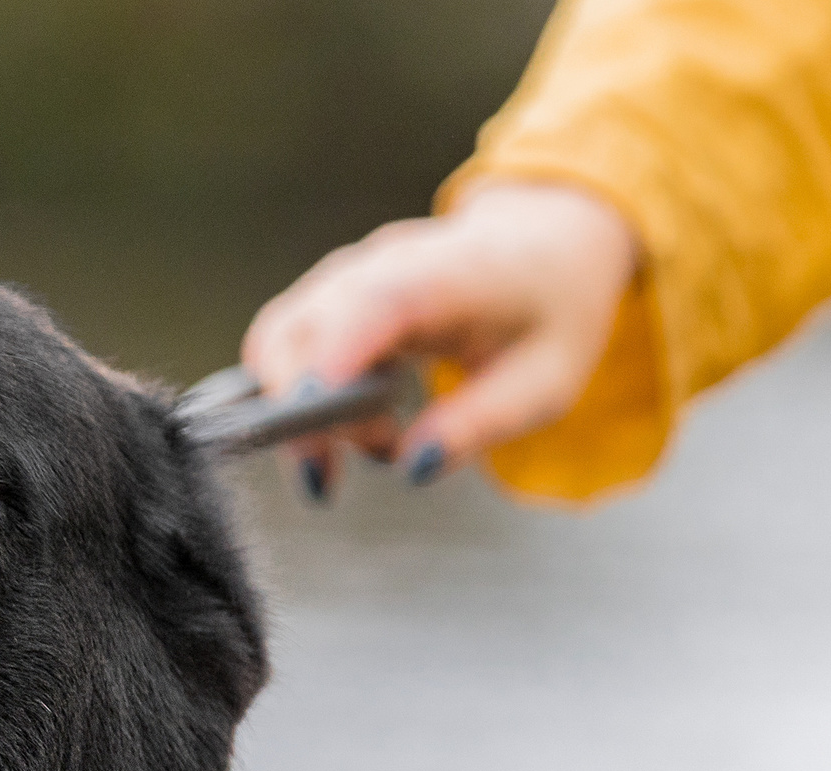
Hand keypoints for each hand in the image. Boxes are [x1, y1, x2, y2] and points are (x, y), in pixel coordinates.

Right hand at [240, 180, 638, 493]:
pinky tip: (357, 420)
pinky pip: (285, 343)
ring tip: (378, 440)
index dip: (330, 362)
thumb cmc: (551, 313)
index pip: (372, 307)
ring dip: (301, 409)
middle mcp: (383, 262)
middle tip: (351, 468)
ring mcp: (347, 273)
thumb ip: (480, 423)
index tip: (309, 429)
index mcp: (452, 272)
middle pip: (301, 328)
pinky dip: (298, 394)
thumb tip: (412, 466)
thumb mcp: (546, 381)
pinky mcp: (329, 294)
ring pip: (279, 337)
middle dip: (302, 412)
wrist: (547, 242)